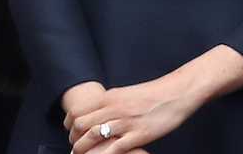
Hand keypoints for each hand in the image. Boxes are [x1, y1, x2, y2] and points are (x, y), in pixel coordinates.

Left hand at [67, 74, 193, 153]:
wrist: (174, 94)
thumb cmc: (151, 94)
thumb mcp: (125, 94)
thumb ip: (109, 103)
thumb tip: (95, 113)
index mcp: (109, 97)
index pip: (77, 111)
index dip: (68, 123)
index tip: (69, 131)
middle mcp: (114, 109)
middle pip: (80, 125)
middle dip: (73, 139)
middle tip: (74, 146)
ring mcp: (125, 123)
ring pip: (93, 137)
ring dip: (83, 149)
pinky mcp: (138, 135)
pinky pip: (114, 149)